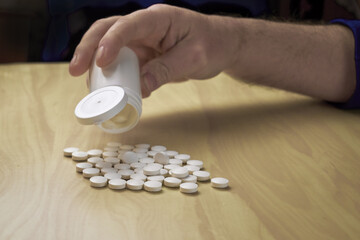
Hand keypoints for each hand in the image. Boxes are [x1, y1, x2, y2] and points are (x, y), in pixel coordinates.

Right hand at [69, 4, 238, 96]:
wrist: (221, 47)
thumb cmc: (212, 45)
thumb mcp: (193, 58)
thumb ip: (166, 70)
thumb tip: (139, 88)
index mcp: (159, 19)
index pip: (128, 25)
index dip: (111, 41)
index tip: (100, 62)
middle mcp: (145, 28)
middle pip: (108, 30)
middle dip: (89, 48)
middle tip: (76, 71)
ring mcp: (142, 42)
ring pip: (111, 48)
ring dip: (96, 65)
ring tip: (87, 85)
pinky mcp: (143, 57)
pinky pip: (123, 65)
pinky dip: (113, 77)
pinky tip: (107, 90)